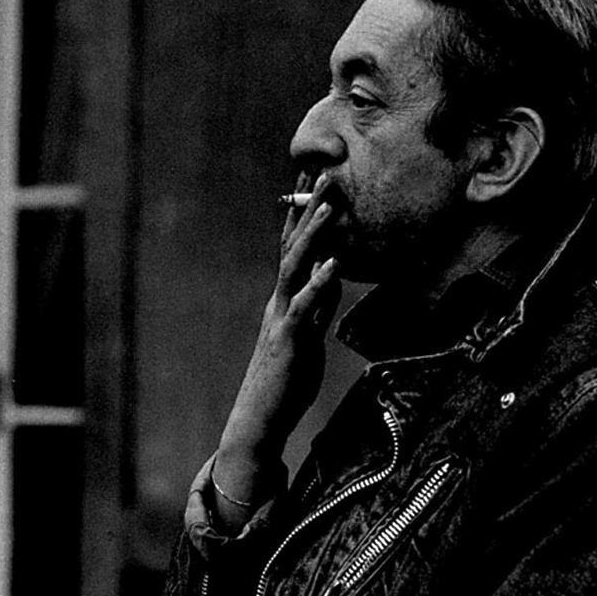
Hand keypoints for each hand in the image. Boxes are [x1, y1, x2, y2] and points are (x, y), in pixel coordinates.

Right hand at [214, 173, 342, 525]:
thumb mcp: (307, 336)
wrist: (260, 419)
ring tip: (331, 206)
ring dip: (313, 235)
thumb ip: (318, 306)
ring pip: (296, 268)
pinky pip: (305, 307)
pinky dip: (320, 284)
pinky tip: (335, 264)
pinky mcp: (289, 340)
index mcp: (284, 300)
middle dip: (310, 211)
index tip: (317, 184)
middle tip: (326, 176)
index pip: (294, 250)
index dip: (304, 216)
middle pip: (295, 247)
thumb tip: (334, 278)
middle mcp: (279, 301)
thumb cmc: (285, 380)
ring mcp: (282, 318)